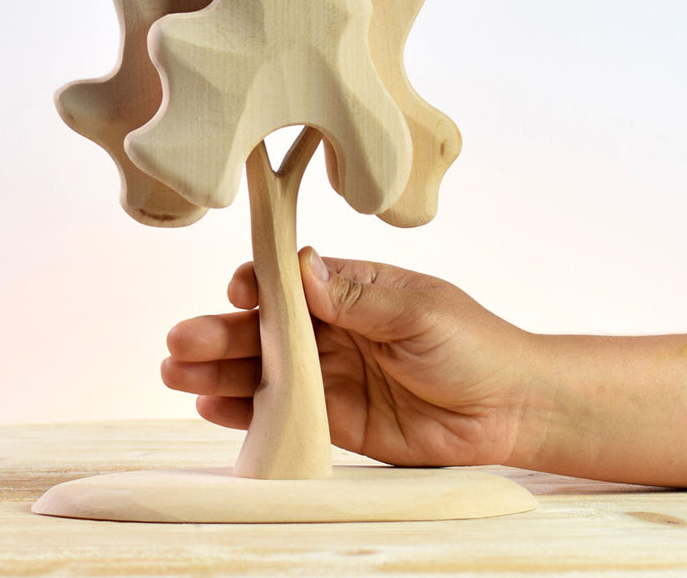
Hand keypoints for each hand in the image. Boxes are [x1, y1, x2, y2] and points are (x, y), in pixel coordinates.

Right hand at [162, 248, 540, 467]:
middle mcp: (333, 329)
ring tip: (177, 374)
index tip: (239, 292)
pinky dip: (245, 411)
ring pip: (263, 370)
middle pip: (264, 328)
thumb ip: (360, 297)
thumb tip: (303, 268)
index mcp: (351, 290)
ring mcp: (330, 374)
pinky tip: (210, 406)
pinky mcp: (334, 418)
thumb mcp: (419, 311)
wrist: (510, 410)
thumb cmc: (473, 345)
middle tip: (181, 343)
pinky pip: (283, 412)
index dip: (258, 285)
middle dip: (221, 332)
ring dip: (219, 371)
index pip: (289, 282)